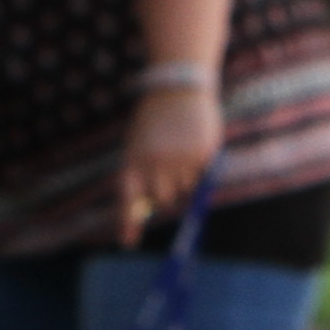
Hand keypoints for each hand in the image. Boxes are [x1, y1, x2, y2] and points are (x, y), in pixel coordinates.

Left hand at [113, 83, 223, 247]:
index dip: (127, 221)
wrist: (177, 87)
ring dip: (184, 176)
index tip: (127, 242)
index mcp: (133, 159)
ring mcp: (179, 160)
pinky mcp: (201, 155)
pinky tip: (194, 142)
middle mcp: (154, 163)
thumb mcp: (140, 143)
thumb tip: (149, 208)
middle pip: (162, 199)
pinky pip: (202, 176)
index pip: (128, 199)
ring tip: (180, 146)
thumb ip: (141, 174)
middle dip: (165, 192)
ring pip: (184, 188)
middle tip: (168, 170)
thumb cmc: (154, 119)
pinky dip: (200, 165)